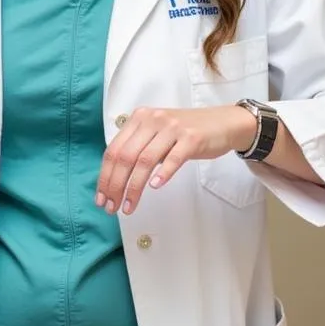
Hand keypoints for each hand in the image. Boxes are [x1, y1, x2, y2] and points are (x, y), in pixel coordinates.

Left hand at [96, 105, 256, 215]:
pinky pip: (173, 158)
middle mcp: (152, 120)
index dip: (104, 176)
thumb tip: (114, 179)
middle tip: (112, 207)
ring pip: (145, 160)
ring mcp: (172, 128)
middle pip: (125, 157)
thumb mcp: (156, 135)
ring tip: (129, 206)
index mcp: (139, 119)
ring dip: (134, 187)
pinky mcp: (191, 137)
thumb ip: (137, 148)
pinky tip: (155, 187)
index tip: (101, 198)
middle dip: (115, 185)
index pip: (114, 150)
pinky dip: (163, 174)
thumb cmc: (186, 133)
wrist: (223, 123)